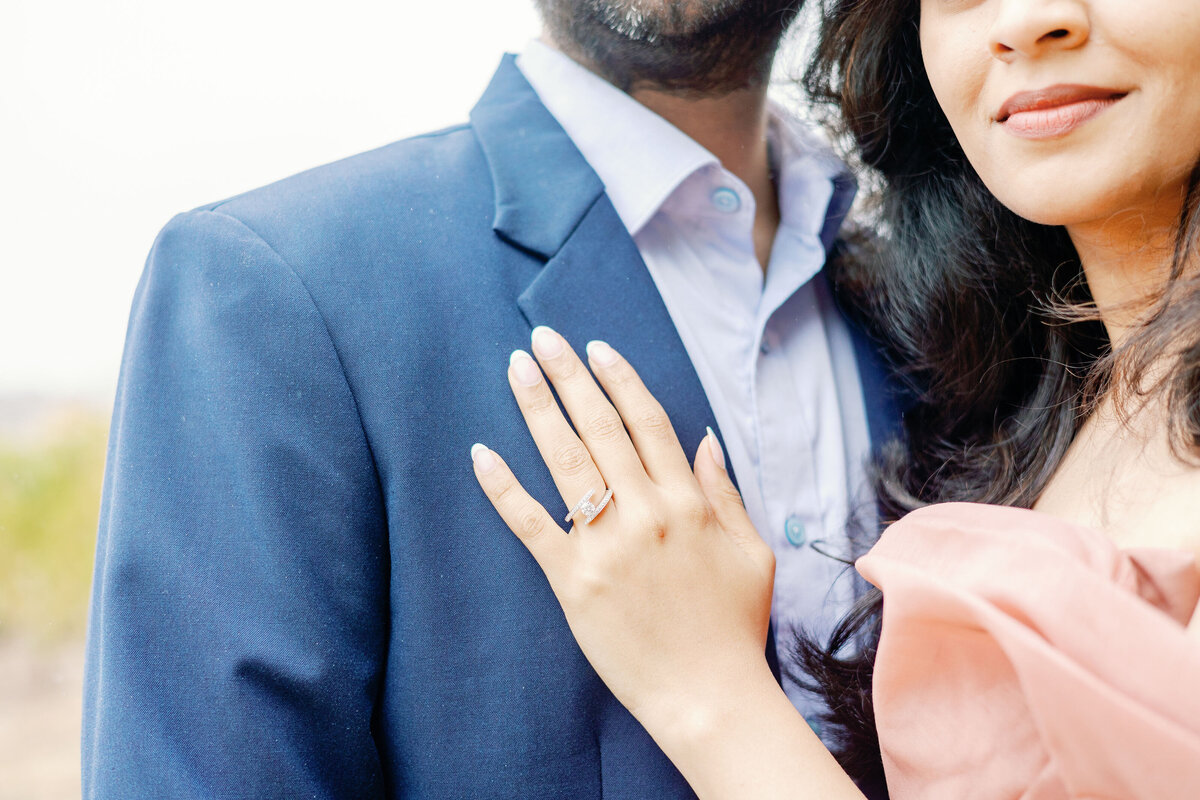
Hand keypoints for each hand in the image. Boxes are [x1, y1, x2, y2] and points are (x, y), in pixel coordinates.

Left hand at [471, 326, 776, 734]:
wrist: (709, 696)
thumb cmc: (734, 626)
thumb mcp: (751, 552)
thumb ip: (724, 492)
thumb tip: (702, 440)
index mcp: (689, 503)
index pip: (647, 422)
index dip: (620, 379)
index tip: (596, 348)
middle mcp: (646, 513)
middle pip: (600, 428)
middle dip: (570, 376)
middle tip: (543, 338)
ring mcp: (606, 547)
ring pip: (566, 462)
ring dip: (538, 409)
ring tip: (517, 368)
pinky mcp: (573, 581)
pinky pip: (531, 525)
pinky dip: (504, 488)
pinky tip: (481, 453)